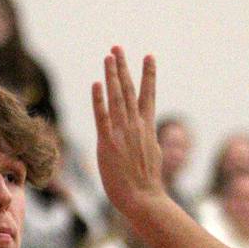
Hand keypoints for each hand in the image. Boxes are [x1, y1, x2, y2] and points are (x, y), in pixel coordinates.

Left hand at [91, 47, 167, 221]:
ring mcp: (122, 133)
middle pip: (130, 90)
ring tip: (109, 56)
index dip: (149, 75)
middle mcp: (136, 126)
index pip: (148, 95)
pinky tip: (97, 84)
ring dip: (113, 75)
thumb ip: (146, 140)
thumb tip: (146, 134)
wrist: (144, 199)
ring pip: (117, 98)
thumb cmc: (146, 184)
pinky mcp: (108, 143)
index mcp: (147, 128)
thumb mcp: (151, 156)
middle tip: (118, 48)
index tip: (149, 56)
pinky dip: (100, 100)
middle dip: (124, 67)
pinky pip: (102, 117)